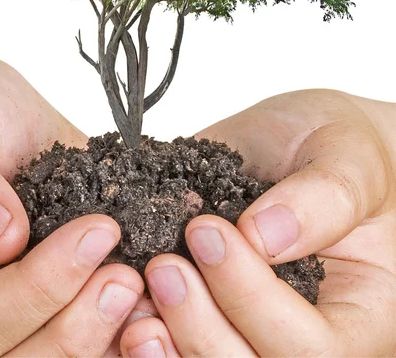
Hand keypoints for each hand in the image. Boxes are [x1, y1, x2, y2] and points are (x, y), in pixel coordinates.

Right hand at [0, 56, 144, 356]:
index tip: (96, 231)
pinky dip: (118, 333)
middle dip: (76, 328)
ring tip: (143, 289)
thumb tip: (1, 236)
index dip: (37, 289)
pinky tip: (151, 302)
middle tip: (127, 277)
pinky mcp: (47, 304)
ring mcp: (5, 315)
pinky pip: (80, 340)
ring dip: (103, 339)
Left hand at [118, 90, 395, 356]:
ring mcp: (248, 324)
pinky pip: (177, 343)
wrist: (302, 141)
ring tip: (138, 293)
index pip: (312, 348)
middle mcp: (298, 333)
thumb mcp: (349, 156)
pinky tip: (125, 307)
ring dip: (167, 344)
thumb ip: (325, 196)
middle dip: (200, 329)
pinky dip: (146, 337)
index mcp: (354, 315)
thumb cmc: (340, 148)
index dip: (252, 300)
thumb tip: (265, 234)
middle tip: (164, 267)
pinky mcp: (207, 305)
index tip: (209, 231)